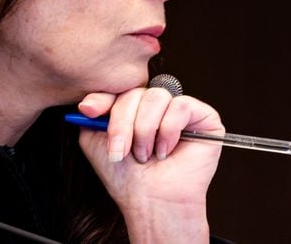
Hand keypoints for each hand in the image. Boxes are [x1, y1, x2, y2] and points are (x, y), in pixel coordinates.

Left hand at [77, 87, 223, 242]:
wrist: (151, 201)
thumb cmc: (127, 178)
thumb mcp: (96, 143)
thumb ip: (91, 117)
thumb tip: (87, 101)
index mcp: (134, 108)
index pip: (119, 88)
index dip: (104, 98)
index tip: (89, 111)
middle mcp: (157, 106)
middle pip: (135, 92)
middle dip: (122, 123)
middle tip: (122, 151)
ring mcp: (180, 110)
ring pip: (157, 96)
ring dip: (146, 129)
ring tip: (146, 154)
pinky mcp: (203, 117)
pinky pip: (181, 105)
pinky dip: (169, 130)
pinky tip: (166, 150)